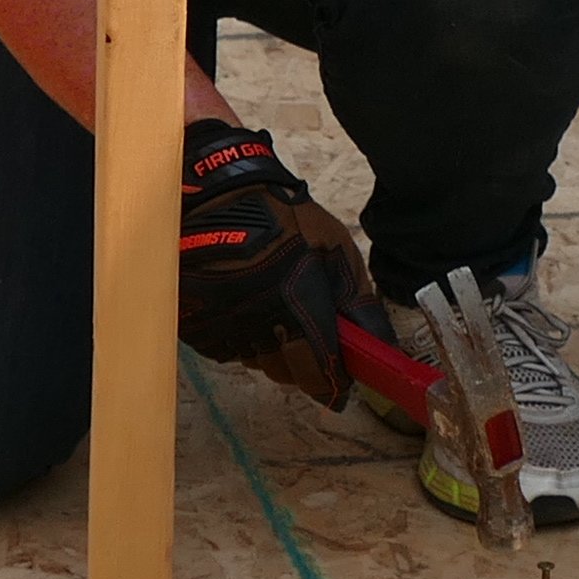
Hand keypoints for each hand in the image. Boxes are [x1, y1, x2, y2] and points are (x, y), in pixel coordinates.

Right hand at [178, 123, 373, 404]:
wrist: (219, 196)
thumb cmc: (286, 220)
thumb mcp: (337, 252)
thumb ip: (359, 305)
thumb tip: (382, 350)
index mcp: (298, 309)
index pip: (318, 373)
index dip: (333, 383)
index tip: (340, 382)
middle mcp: (259, 326)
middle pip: (286, 374)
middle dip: (303, 365)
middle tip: (309, 336)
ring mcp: (224, 327)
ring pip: (256, 362)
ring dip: (271, 349)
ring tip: (273, 312)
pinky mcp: (197, 325)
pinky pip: (226, 349)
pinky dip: (240, 338)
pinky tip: (245, 307)